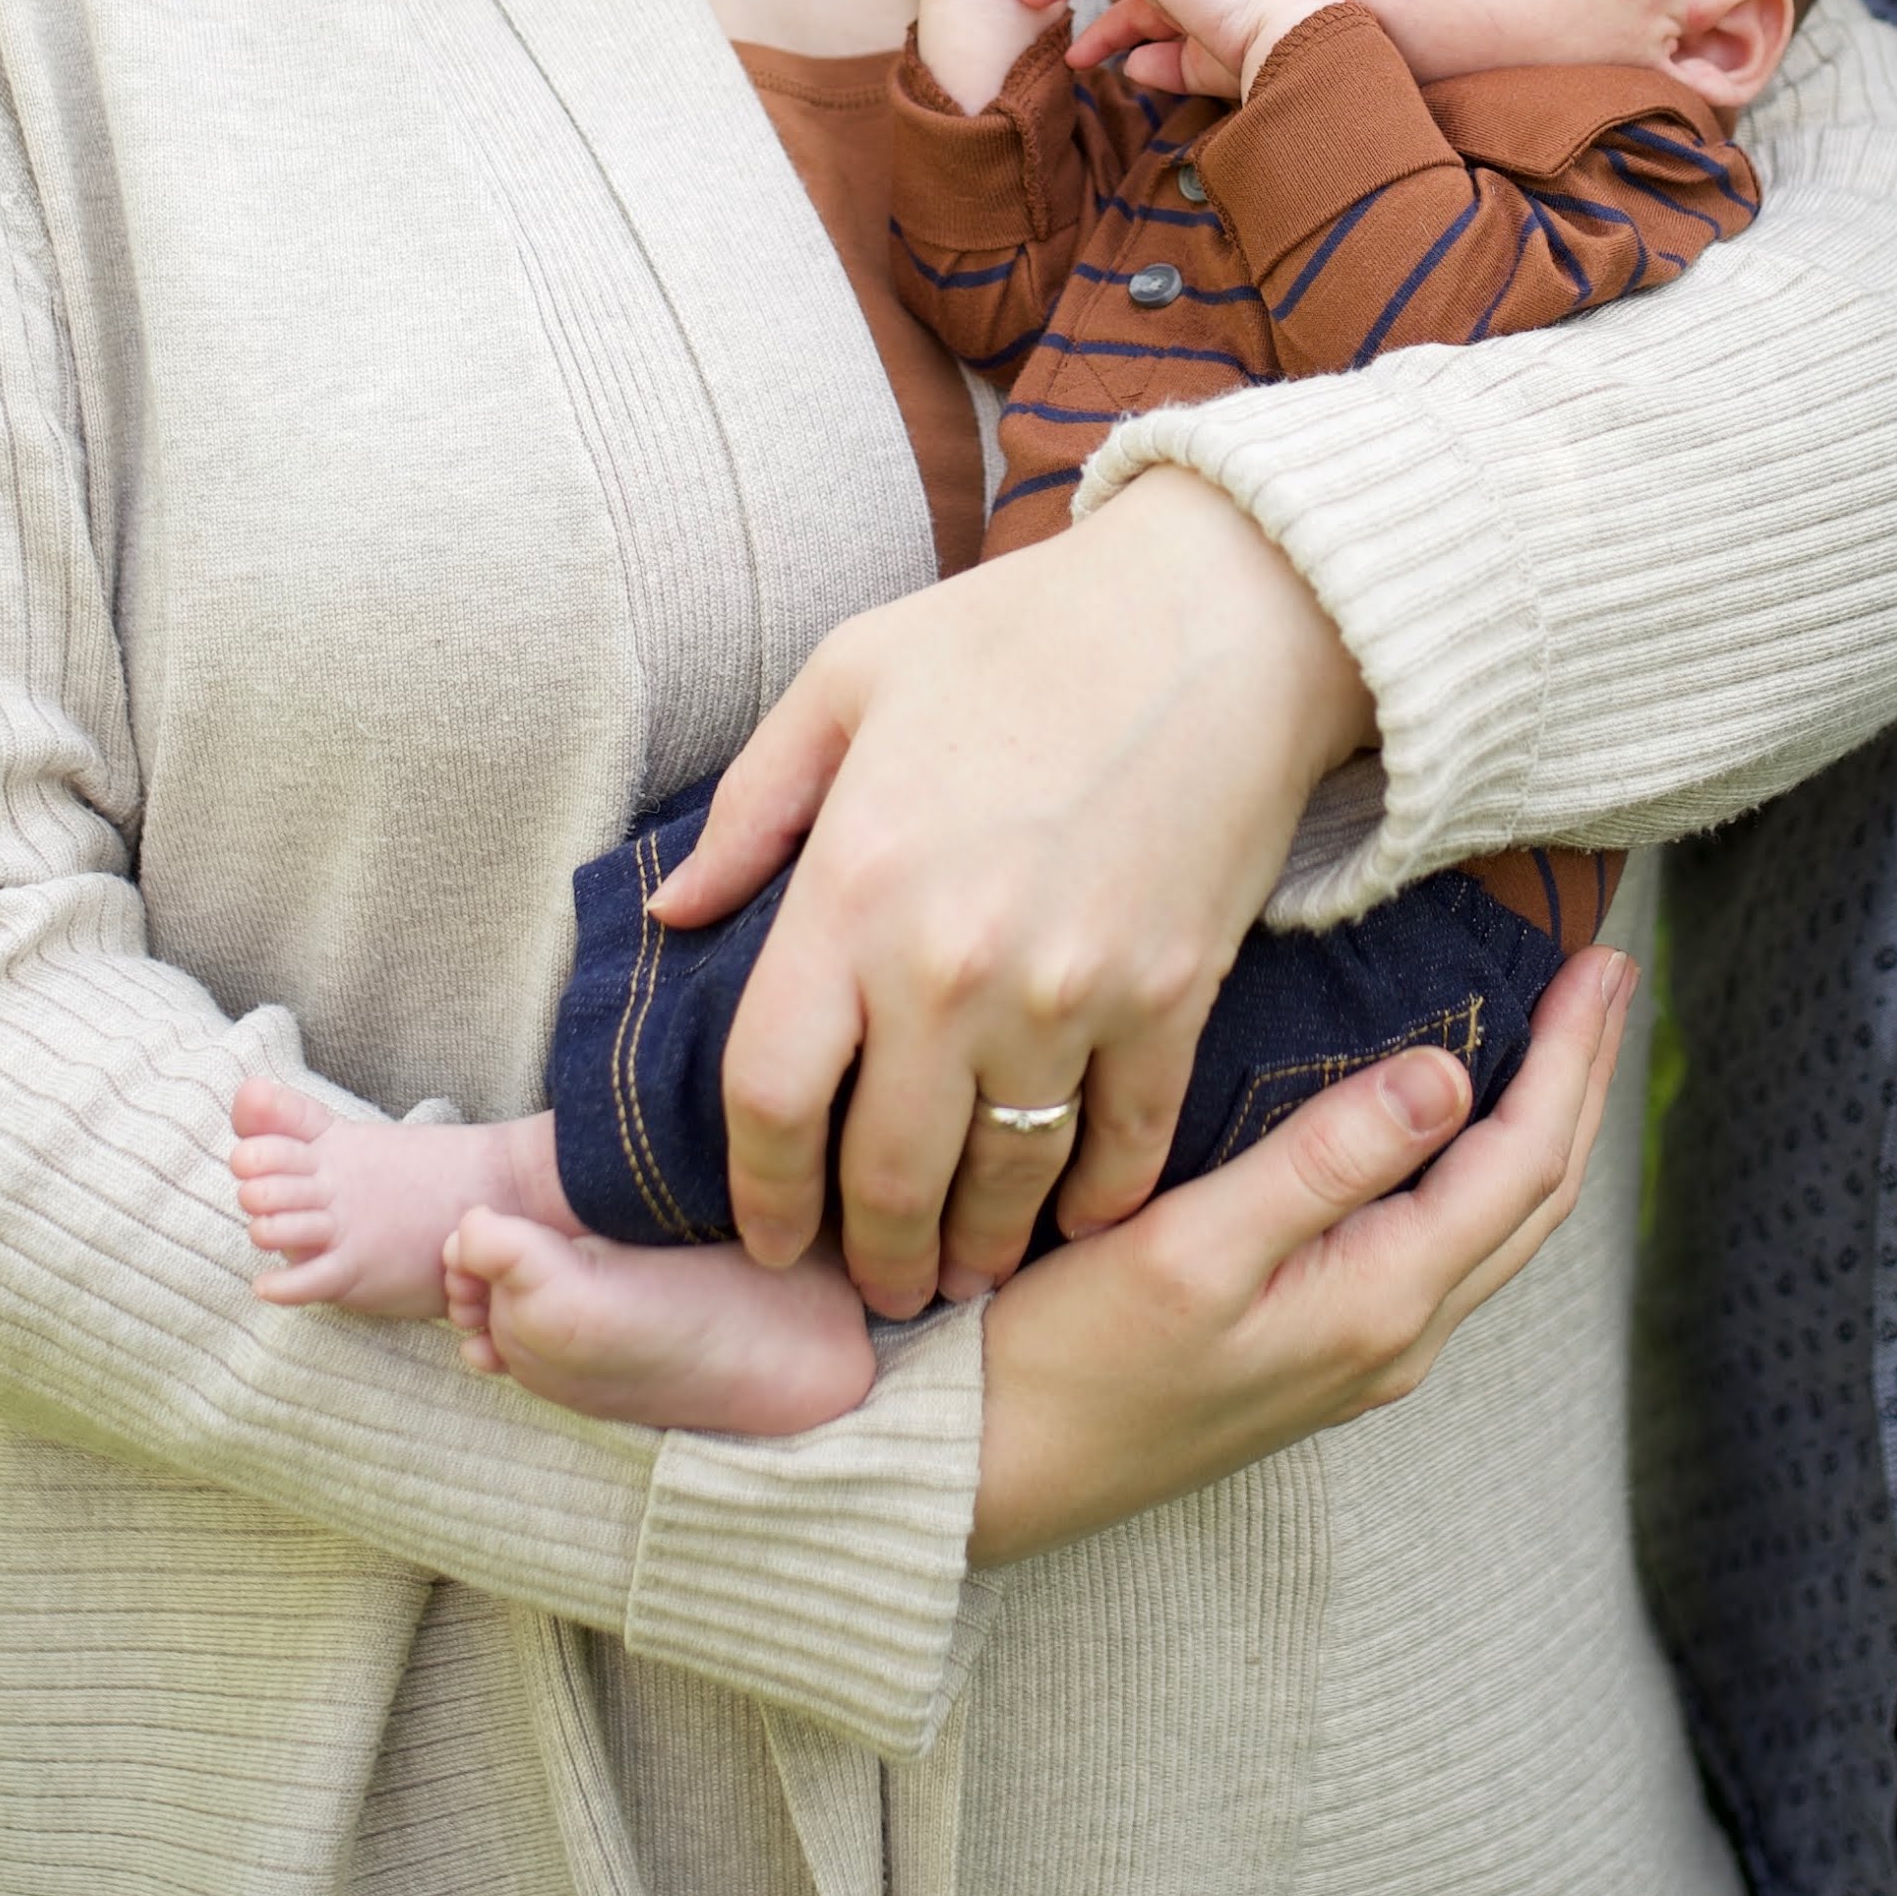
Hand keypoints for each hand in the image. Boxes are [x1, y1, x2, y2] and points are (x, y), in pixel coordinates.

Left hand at [648, 462, 1376, 1309]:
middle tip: (872, 1285)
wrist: (1219, 611)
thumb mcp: (851, 675)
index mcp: (855, 890)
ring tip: (960, 1271)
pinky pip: (1124, 1148)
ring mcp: (1070, 993)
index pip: (772, 1099)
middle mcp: (951, 966)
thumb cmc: (1023, 628)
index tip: (769, 1237)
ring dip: (976, 1249)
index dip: (760, 1194)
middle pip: (887, 1177)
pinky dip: (1096, 1203)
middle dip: (873, 1255)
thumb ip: (752, 804)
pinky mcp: (1171, 999)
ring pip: (1004, 1181)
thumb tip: (677, 911)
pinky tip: (1073, 1220)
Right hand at [969, 946, 1636, 1562]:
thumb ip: (1322, 1163)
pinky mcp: (1314, 1349)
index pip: (1522, 1164)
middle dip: (1580, 1080)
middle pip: (1532, 1197)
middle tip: (1607, 971)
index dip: (1572, 1057)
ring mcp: (1356, 1352)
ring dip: (1539, 1121)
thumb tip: (1450, 1076)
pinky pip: (1441, 1243)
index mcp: (1377, 1304)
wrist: (980, 1472)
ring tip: (1555, 1030)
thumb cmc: (1062, 1357)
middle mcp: (1390, 1338)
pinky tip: (1452, 1117)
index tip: (1604, 958)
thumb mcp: (1188, 1247)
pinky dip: (1480, 1164)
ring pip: (1494, 1226)